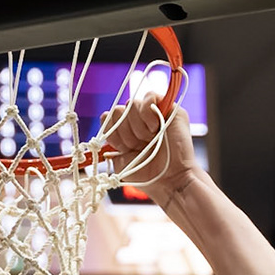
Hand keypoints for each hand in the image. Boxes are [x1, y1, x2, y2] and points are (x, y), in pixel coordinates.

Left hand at [100, 87, 198, 206]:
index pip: (108, 117)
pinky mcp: (168, 107)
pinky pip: (150, 95)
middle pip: (118, 110)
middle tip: (138, 146)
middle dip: (125, 132)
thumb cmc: (148, 174)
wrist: (170, 179)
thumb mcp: (121, 161)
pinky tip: (155, 128)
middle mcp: (137, 120)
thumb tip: (105, 119)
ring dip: (138, 127)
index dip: (111, 131)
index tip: (122, 148)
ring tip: (150, 140)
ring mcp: (153, 112)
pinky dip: (147, 113)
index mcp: (125, 131)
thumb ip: (110, 142)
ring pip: (131, 103)